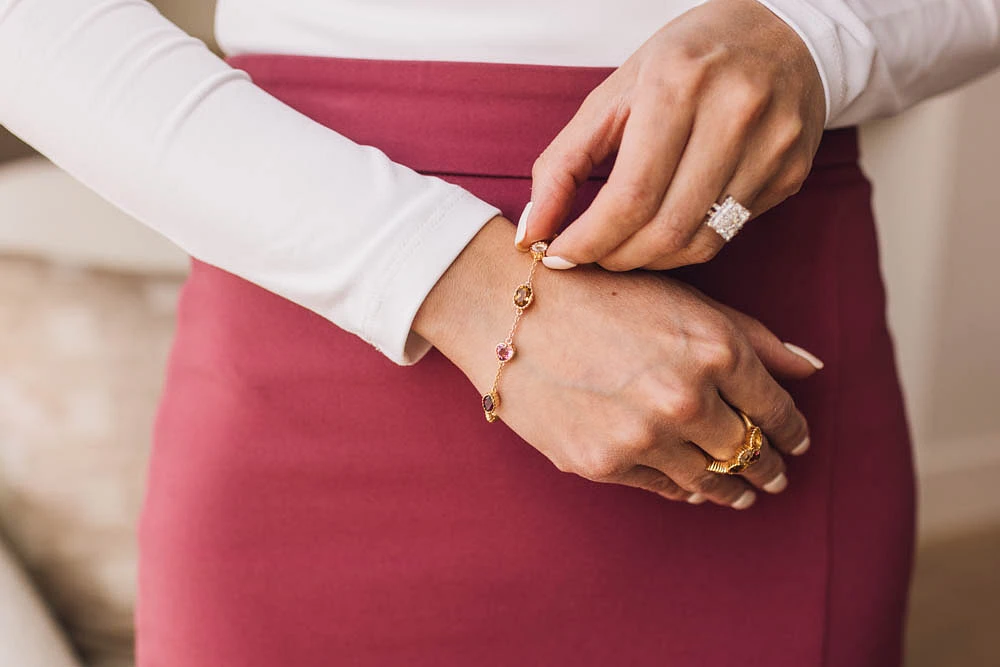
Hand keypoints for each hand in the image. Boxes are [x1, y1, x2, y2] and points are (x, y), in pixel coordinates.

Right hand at [416, 217, 821, 508]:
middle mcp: (686, 398)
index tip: (797, 442)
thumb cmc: (599, 295)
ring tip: (741, 494)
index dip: (793, 432)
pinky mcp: (604, 464)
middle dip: (769, 467)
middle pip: (749, 452)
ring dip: (733, 490)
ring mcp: (643, 436)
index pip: (776, 410)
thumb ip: (753, 337)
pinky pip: (662, 487)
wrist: (510, 313)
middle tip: (776, 477)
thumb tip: (813, 369)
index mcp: (714, 349)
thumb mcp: (682, 300)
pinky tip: (692, 487)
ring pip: (710, 480)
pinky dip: (684, 489)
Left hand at [516, 0, 825, 270]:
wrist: (780, 34)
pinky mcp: (791, 171)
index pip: (629, 195)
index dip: (588, 240)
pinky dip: (686, 244)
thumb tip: (530, 231)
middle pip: (664, 227)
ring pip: (699, 242)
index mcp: (678, 84)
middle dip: (615, 257)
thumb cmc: (683, 63)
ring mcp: (771, 145)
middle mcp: (734, 113)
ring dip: (650, 259)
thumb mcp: (613, 96)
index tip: (559, 255)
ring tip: (625, 246)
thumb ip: (563, 164)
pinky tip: (668, 226)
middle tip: (591, 256)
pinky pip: (729, 234)